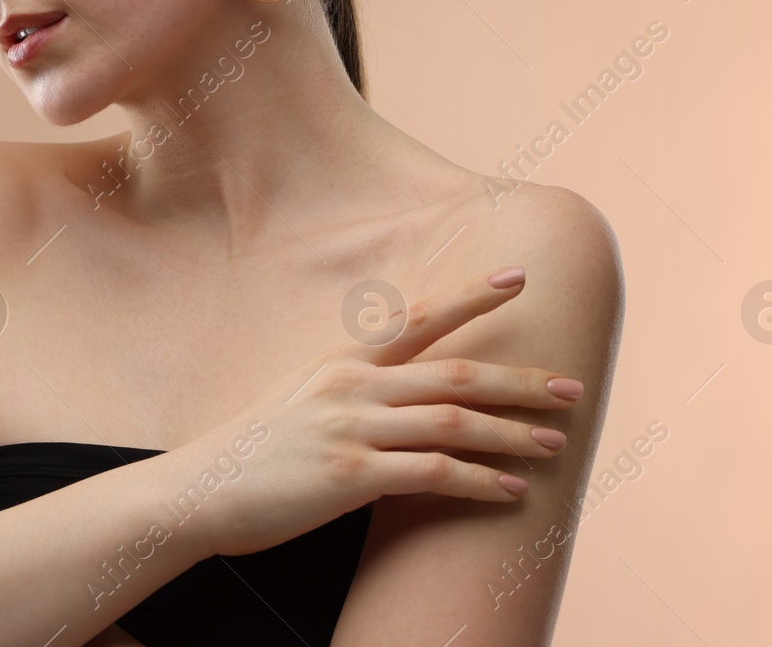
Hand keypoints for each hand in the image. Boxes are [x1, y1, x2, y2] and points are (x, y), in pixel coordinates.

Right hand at [186, 265, 583, 555]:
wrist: (200, 491)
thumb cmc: (253, 452)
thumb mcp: (300, 399)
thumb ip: (351, 388)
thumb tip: (398, 387)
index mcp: (342, 362)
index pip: (419, 318)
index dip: (472, 296)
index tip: (519, 278)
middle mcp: (352, 385)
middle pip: (456, 372)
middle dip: (520, 379)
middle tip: (571, 387)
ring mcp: (351, 428)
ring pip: (453, 420)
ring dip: (512, 433)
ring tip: (555, 443)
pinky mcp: (349, 475)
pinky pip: (432, 473)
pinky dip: (479, 481)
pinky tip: (510, 492)